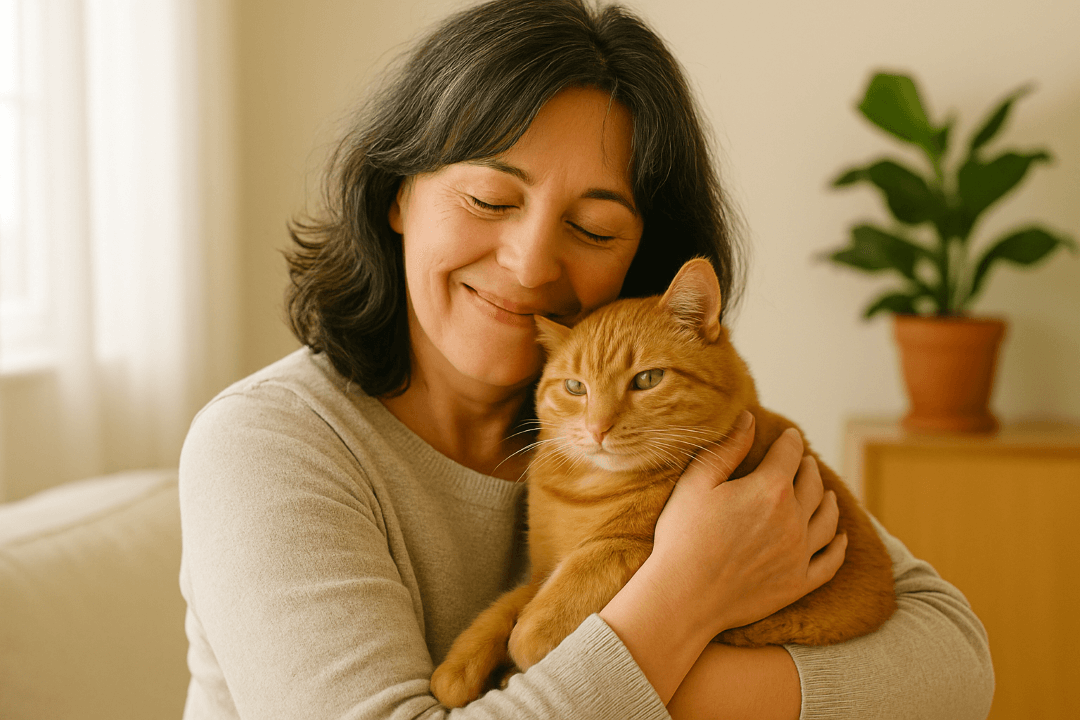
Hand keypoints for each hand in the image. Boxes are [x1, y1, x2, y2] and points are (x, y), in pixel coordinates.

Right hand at [649, 411, 846, 637]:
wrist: (684, 596)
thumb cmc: (683, 537)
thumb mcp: (697, 483)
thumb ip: (726, 449)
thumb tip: (749, 418)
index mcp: (769, 490)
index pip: (790, 455)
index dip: (791, 441)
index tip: (790, 436)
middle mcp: (793, 519)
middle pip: (812, 485)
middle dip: (809, 468)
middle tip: (804, 462)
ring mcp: (799, 554)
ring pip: (827, 520)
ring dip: (828, 500)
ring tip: (826, 493)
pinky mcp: (798, 583)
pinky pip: (830, 562)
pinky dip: (839, 546)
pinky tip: (840, 537)